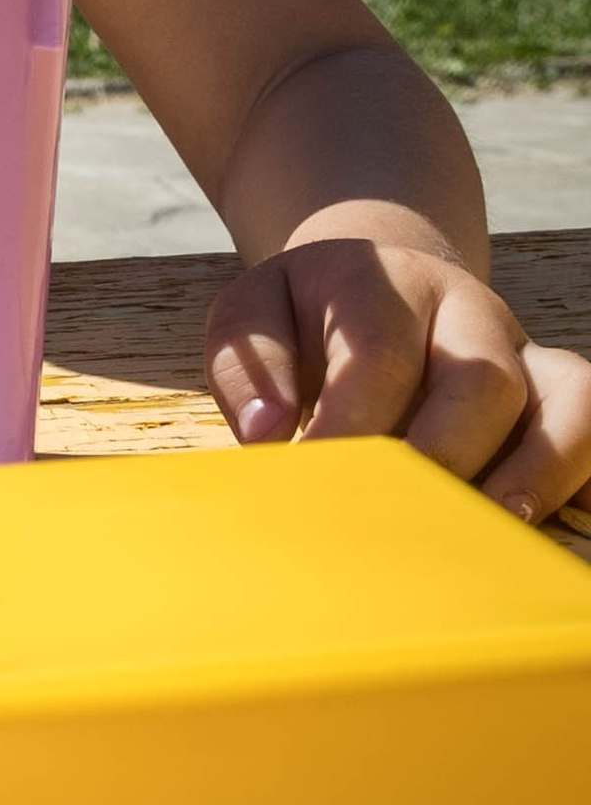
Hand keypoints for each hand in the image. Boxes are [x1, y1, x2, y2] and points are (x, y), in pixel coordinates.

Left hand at [205, 235, 590, 523]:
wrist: (377, 274)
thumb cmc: (306, 314)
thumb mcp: (252, 313)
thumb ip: (248, 365)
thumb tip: (268, 433)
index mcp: (383, 282)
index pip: (378, 353)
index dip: (352, 423)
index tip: (315, 485)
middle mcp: (465, 311)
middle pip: (481, 377)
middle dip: (444, 456)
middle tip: (400, 521)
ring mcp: (518, 349)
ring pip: (562, 395)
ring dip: (536, 469)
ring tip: (492, 531)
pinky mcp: (551, 387)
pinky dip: (582, 471)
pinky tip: (554, 525)